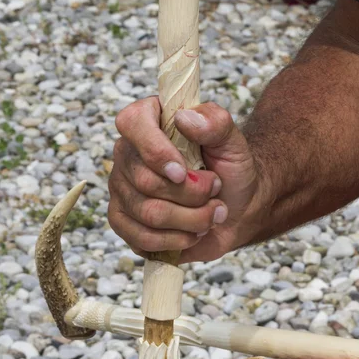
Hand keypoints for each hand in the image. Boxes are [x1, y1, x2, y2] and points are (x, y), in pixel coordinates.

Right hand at [108, 97, 262, 262]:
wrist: (236, 207)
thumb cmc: (230, 169)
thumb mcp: (233, 141)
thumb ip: (215, 122)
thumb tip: (184, 118)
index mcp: (149, 122)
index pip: (132, 123)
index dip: (156, 151)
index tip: (183, 171)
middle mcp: (128, 154)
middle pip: (146, 180)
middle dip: (192, 193)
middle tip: (215, 190)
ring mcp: (121, 189)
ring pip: (149, 213)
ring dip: (192, 219)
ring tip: (212, 213)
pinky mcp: (123, 222)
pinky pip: (141, 238)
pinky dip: (177, 240)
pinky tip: (193, 233)